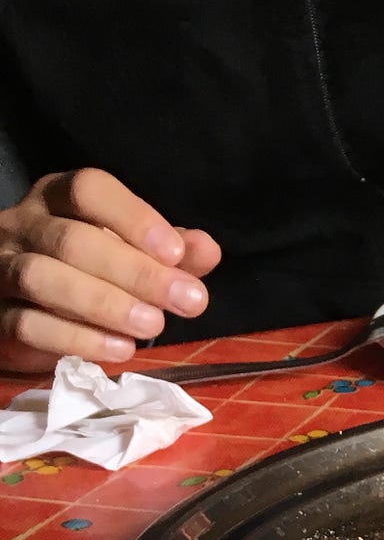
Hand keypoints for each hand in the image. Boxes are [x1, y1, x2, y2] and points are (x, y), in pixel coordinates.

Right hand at [0, 169, 220, 373]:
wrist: (24, 306)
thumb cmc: (88, 269)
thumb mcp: (133, 252)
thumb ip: (170, 251)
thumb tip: (208, 250)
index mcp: (59, 197)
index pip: (89, 189)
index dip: (134, 218)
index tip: (176, 253)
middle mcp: (24, 224)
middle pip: (72, 240)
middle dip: (136, 272)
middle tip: (186, 301)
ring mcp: (3, 267)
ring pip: (43, 278)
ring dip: (104, 304)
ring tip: (152, 327)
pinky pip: (28, 324)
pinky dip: (77, 339)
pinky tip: (120, 349)